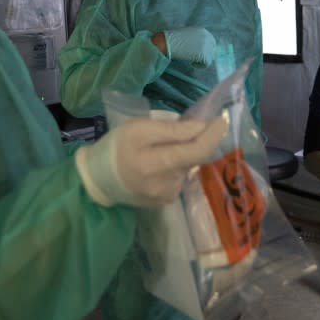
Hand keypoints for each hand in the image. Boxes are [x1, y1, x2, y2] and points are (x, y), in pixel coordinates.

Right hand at [75, 116, 228, 206]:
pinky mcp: (165, 201)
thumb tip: (200, 127)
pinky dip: (176, 165)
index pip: (199, 150)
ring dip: (184, 153)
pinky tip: (160, 161)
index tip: (222, 119)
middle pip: (194, 158)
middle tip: (187, 125)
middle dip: (197, 140)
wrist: (98, 179)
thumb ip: (171, 130)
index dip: (214, 135)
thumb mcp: (138, 129)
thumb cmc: (116, 148)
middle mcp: (168, 185)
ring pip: (188, 167)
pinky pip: (179, 177)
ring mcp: (168, 196)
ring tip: (164, 145)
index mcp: (158, 164)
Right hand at [164, 27, 216, 66]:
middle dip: (205, 55)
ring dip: (202, 60)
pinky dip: (200, 65)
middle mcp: (206, 37)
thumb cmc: (173, 39)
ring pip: (210, 57)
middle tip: (197, 59)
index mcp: (202, 31)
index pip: (212, 41)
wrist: (167, 43)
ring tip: (192, 61)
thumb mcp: (187, 33)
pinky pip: (206, 63)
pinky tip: (192, 64)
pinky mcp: (203, 54)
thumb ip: (195, 37)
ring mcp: (206, 46)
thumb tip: (198, 45)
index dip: (207, 49)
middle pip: (212, 49)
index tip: (199, 54)